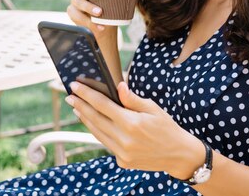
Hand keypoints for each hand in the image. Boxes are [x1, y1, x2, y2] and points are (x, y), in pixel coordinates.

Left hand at [65, 81, 203, 176]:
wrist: (179, 155)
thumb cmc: (167, 128)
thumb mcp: (153, 108)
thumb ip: (132, 98)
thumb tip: (118, 86)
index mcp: (132, 123)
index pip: (102, 105)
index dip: (87, 94)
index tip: (75, 86)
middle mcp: (124, 140)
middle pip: (95, 119)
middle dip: (80, 106)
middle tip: (70, 96)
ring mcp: (122, 153)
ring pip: (97, 133)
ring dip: (86, 119)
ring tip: (78, 108)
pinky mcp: (122, 162)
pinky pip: (106, 143)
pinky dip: (98, 132)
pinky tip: (94, 123)